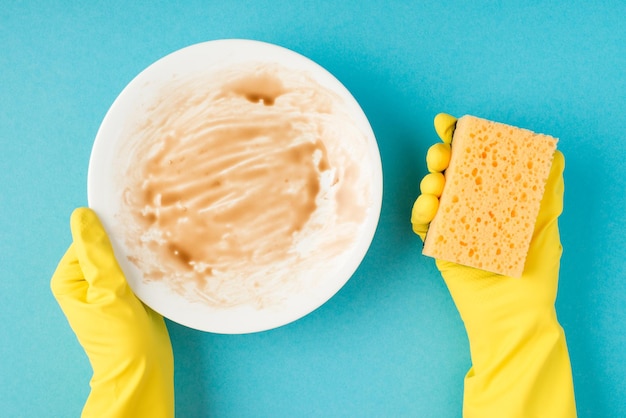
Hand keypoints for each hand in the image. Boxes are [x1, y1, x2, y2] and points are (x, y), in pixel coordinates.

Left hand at [51, 208, 173, 417]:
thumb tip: (82, 216)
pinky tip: (161, 263)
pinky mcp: (129, 293)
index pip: (89, 240)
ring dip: (139, 254)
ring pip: (124, 257)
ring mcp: (108, 287)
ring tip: (157, 251)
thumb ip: (96, 253)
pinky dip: (148, 266)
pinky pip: (137, 270)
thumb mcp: (108, 291)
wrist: (144, 369)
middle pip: (107, 247)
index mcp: (70, 279)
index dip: (110, 234)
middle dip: (127, 244)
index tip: (133, 231)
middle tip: (149, 240)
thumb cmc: (120, 336)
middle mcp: (86, 281)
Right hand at [412, 114, 575, 416]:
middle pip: (448, 172)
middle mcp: (473, 207)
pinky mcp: (439, 247)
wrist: (515, 314)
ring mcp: (454, 226)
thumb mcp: (546, 224)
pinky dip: (422, 213)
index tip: (446, 122)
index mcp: (495, 197)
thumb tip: (555, 154)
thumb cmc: (535, 271)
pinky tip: (428, 208)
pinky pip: (424, 225)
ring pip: (432, 195)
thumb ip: (548, 190)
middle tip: (441, 156)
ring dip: (428, 183)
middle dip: (439, 157)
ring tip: (435, 185)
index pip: (474, 161)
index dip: (459, 139)